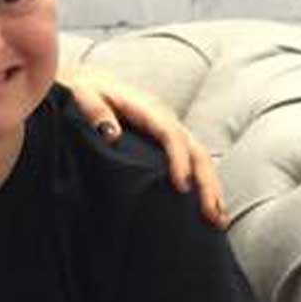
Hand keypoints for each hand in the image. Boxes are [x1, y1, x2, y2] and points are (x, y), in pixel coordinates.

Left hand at [63, 67, 227, 227]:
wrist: (89, 82)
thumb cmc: (83, 90)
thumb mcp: (82, 94)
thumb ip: (95, 111)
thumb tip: (111, 134)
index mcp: (147, 109)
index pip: (171, 135)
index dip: (179, 160)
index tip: (181, 187)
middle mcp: (165, 119)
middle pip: (196, 150)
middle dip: (207, 182)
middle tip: (211, 214)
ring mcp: (170, 130)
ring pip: (200, 159)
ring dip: (211, 188)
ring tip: (218, 219)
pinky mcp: (167, 140)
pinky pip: (191, 162)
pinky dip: (202, 184)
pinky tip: (207, 207)